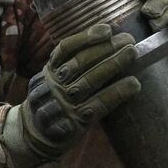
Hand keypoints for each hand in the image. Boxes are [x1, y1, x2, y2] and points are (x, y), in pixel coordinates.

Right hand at [0, 24, 139, 167]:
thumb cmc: (52, 103)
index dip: (86, 38)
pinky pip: (98, 105)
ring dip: (113, 65)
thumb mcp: (51, 81)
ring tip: (133, 54)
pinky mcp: (74, 123)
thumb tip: (107, 42)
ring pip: (89, 82)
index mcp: (49, 72)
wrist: (34, 137)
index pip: (65, 49)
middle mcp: (53, 86)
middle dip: (105, 49)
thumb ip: (69, 65)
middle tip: (129, 40)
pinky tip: (134, 84)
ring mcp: (62, 105)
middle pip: (78, 63)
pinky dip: (116, 93)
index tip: (107, 30)